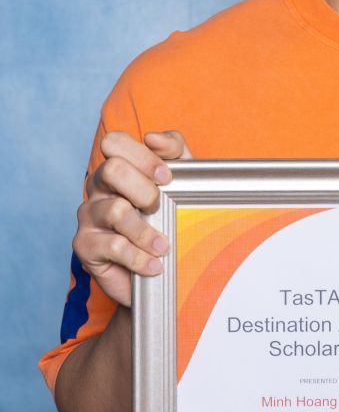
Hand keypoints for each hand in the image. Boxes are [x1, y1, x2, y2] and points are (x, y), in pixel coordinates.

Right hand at [72, 129, 191, 307]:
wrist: (155, 274)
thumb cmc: (167, 220)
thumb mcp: (182, 180)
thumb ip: (175, 151)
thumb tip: (154, 138)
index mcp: (117, 167)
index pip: (114, 142)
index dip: (143, 156)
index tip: (167, 178)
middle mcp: (97, 187)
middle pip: (112, 170)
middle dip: (145, 190)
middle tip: (160, 209)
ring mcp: (88, 216)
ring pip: (117, 211)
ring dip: (147, 232)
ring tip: (163, 247)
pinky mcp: (84, 246)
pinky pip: (114, 246)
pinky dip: (140, 258)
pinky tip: (154, 265)